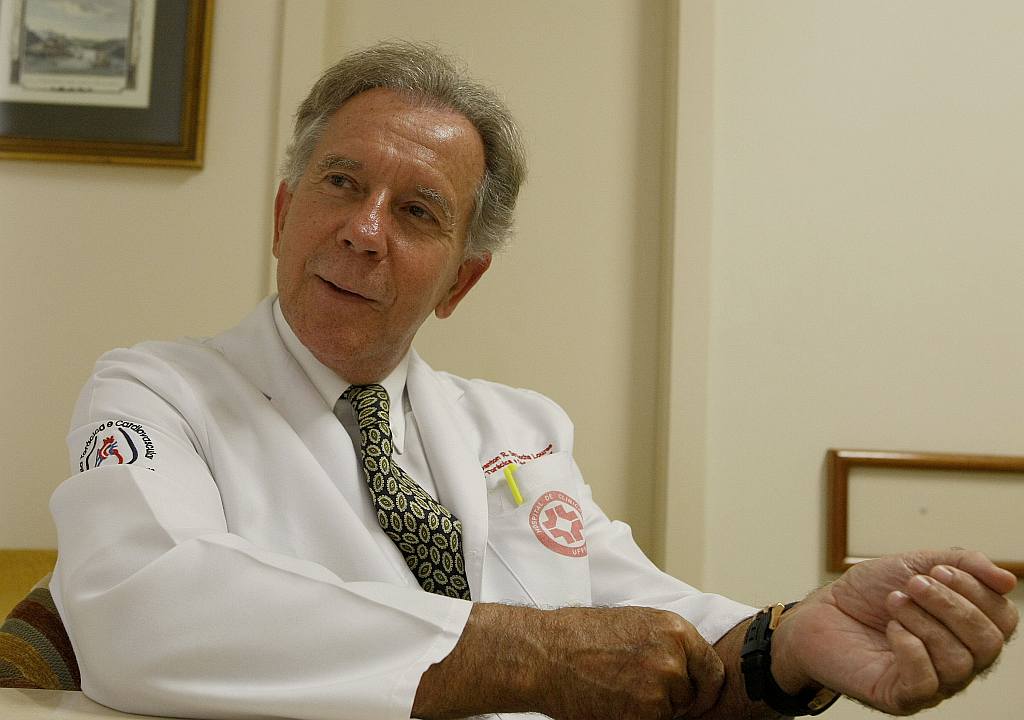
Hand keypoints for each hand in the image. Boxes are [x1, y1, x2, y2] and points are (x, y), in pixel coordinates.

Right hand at [539, 606, 724, 719]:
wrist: (546, 654)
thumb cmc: (580, 635)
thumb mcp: (635, 622)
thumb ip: (668, 643)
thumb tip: (688, 668)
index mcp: (675, 630)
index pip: (714, 671)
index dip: (705, 687)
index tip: (696, 696)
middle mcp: (673, 659)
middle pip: (691, 695)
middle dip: (672, 698)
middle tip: (638, 688)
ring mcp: (659, 690)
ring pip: (670, 713)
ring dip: (651, 710)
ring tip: (618, 690)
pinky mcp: (643, 716)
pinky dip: (634, 717)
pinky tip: (612, 702)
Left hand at [771, 549, 1017, 714]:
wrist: (820, 612)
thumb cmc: (869, 593)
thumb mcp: (915, 564)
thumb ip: (962, 563)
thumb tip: (1008, 580)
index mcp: (967, 630)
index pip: (1004, 619)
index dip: (976, 591)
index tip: (937, 570)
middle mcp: (959, 661)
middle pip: (988, 643)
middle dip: (951, 605)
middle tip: (914, 585)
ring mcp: (934, 683)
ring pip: (958, 662)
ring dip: (923, 622)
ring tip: (894, 602)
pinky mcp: (902, 697)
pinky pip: (927, 683)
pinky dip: (909, 648)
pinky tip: (890, 629)